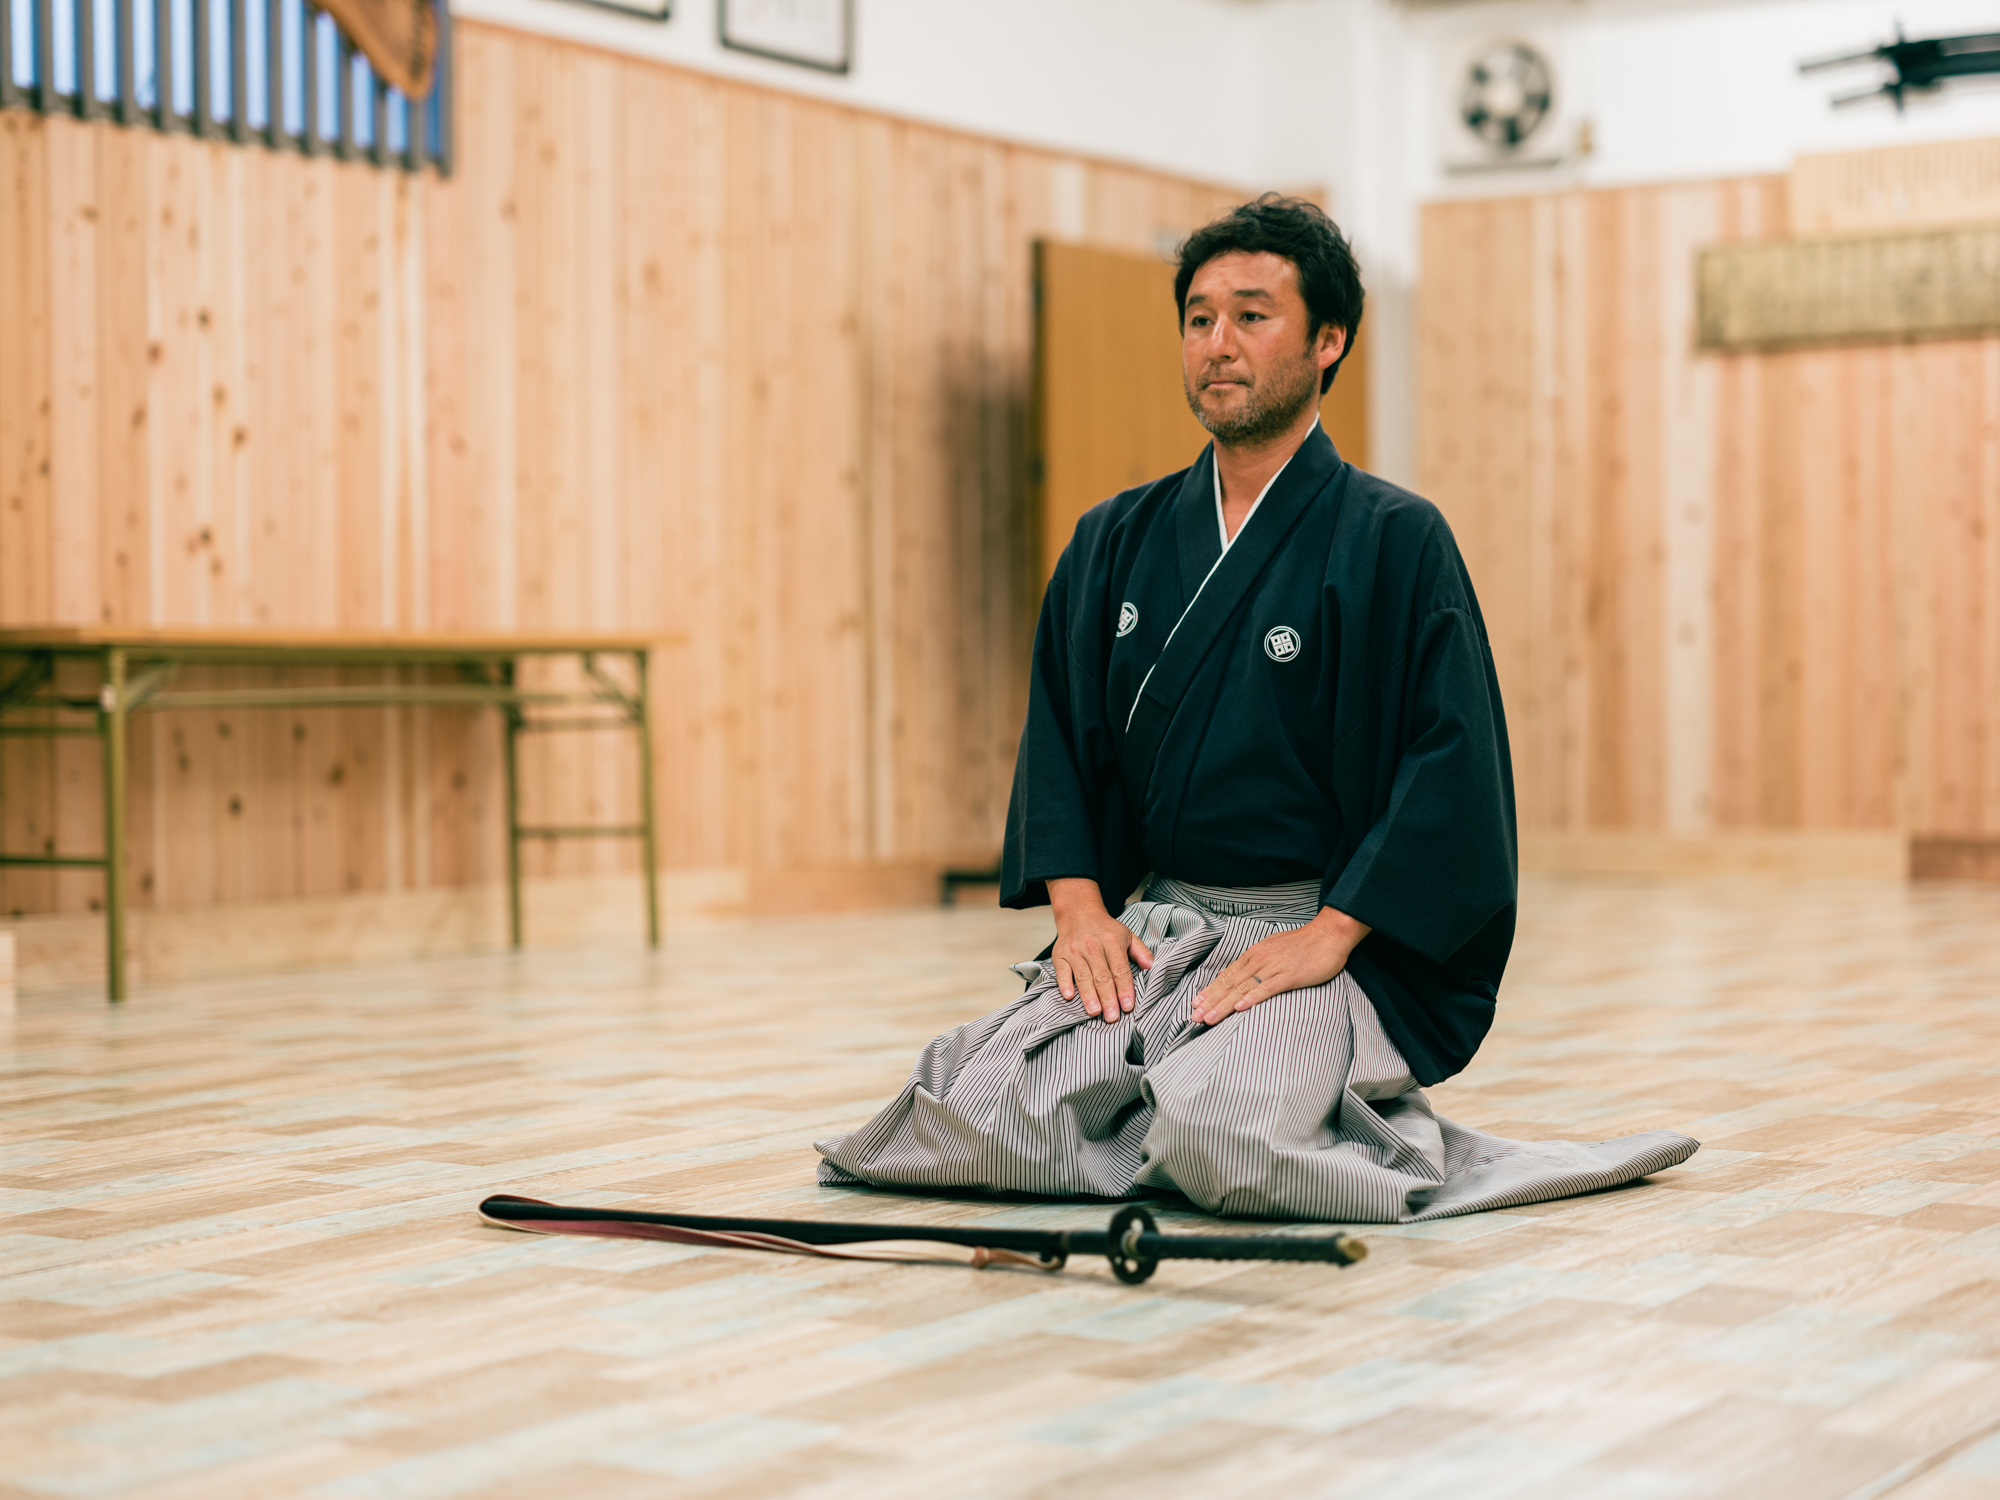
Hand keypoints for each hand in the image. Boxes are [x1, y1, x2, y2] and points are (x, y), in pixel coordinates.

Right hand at [1048, 877, 1154, 1022]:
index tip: (1128, 1006)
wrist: (1079, 913)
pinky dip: (1065, 983)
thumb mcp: (1128, 935)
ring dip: (1088, 995)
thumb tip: (1152, 967)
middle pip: (1102, 976)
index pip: (1120, 969)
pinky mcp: (1060, 955)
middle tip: (1112, 1017)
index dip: (1124, 988)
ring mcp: (1075, 951)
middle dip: (1108, 998)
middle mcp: (1093, 946)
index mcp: (1112, 942)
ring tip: (1095, 1012)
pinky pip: (1062, 971)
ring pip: (1083, 976)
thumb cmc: (1106, 930)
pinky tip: (1069, 996)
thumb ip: (1141, 952)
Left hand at [1191, 906, 1370, 1025]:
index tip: (1196, 1003)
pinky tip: (1240, 1008)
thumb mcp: (1274, 950)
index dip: (1210, 990)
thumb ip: (1258, 962)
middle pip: (1230, 983)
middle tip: (1194, 1016)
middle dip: (1210, 1001)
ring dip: (1224, 1004)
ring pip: (1243, 988)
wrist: (1329, 934)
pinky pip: (1268, 988)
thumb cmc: (1304, 944)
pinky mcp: (1290, 975)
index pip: (1227, 975)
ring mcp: (1274, 967)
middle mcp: (1259, 960)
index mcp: (1254, 954)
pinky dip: (1253, 998)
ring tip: (1208, 1018)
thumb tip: (1242, 975)